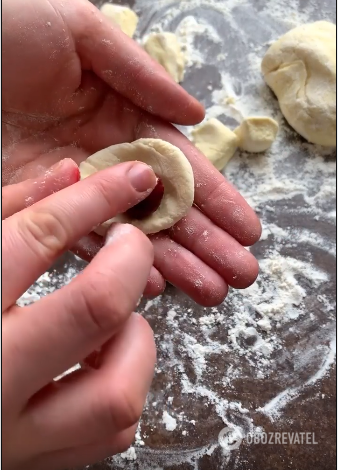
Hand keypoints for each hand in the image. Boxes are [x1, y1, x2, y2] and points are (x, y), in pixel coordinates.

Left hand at [2, 0, 260, 305]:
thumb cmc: (11, 32)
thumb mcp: (81, 32)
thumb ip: (140, 73)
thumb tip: (196, 112)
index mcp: (122, 115)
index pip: (179, 164)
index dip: (215, 196)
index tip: (248, 228)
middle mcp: (105, 157)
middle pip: (165, 206)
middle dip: (207, 241)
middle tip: (242, 274)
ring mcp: (74, 187)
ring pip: (133, 232)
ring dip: (174, 262)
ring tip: (212, 291)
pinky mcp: (38, 207)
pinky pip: (83, 241)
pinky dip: (116, 264)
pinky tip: (151, 285)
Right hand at [2, 159, 157, 469]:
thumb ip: (9, 211)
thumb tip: (68, 175)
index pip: (38, 237)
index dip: (94, 198)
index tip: (131, 178)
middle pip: (95, 308)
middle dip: (130, 260)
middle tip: (129, 243)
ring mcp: (11, 437)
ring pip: (117, 392)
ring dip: (134, 340)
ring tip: (113, 316)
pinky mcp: (32, 466)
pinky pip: (108, 432)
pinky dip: (121, 386)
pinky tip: (97, 360)